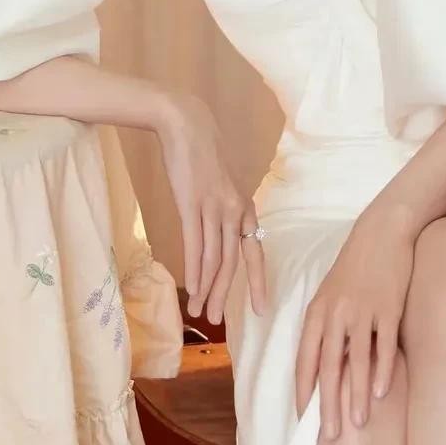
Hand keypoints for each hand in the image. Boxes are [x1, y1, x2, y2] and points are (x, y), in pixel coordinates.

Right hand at [157, 90, 265, 322]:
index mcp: (245, 207)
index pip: (255, 251)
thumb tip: (219, 233)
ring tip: (199, 312)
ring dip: (207, 289)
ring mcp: (215, 208)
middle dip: (225, 295)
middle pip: (234, 262)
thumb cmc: (201, 154)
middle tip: (218, 320)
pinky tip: (192, 287)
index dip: (256, 281)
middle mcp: (235, 211)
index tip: (259, 307)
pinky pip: (197, 245)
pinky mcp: (192, 204)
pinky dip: (196, 270)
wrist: (185, 123)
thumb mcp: (221, 184)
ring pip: (216, 259)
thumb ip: (224, 209)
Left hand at [295, 204, 416, 436]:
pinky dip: (382, 371)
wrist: (383, 231)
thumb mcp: (331, 293)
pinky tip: (380, 394)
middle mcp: (335, 315)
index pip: (305, 359)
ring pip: (356, 362)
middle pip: (327, 367)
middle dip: (326, 405)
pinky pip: (384, 347)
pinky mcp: (388, 309)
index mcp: (316, 312)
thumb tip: (324, 362)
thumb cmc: (356, 266)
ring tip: (357, 424)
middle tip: (328, 436)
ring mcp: (362, 312)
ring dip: (355, 396)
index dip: (303, 389)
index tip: (303, 417)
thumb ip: (325, 326)